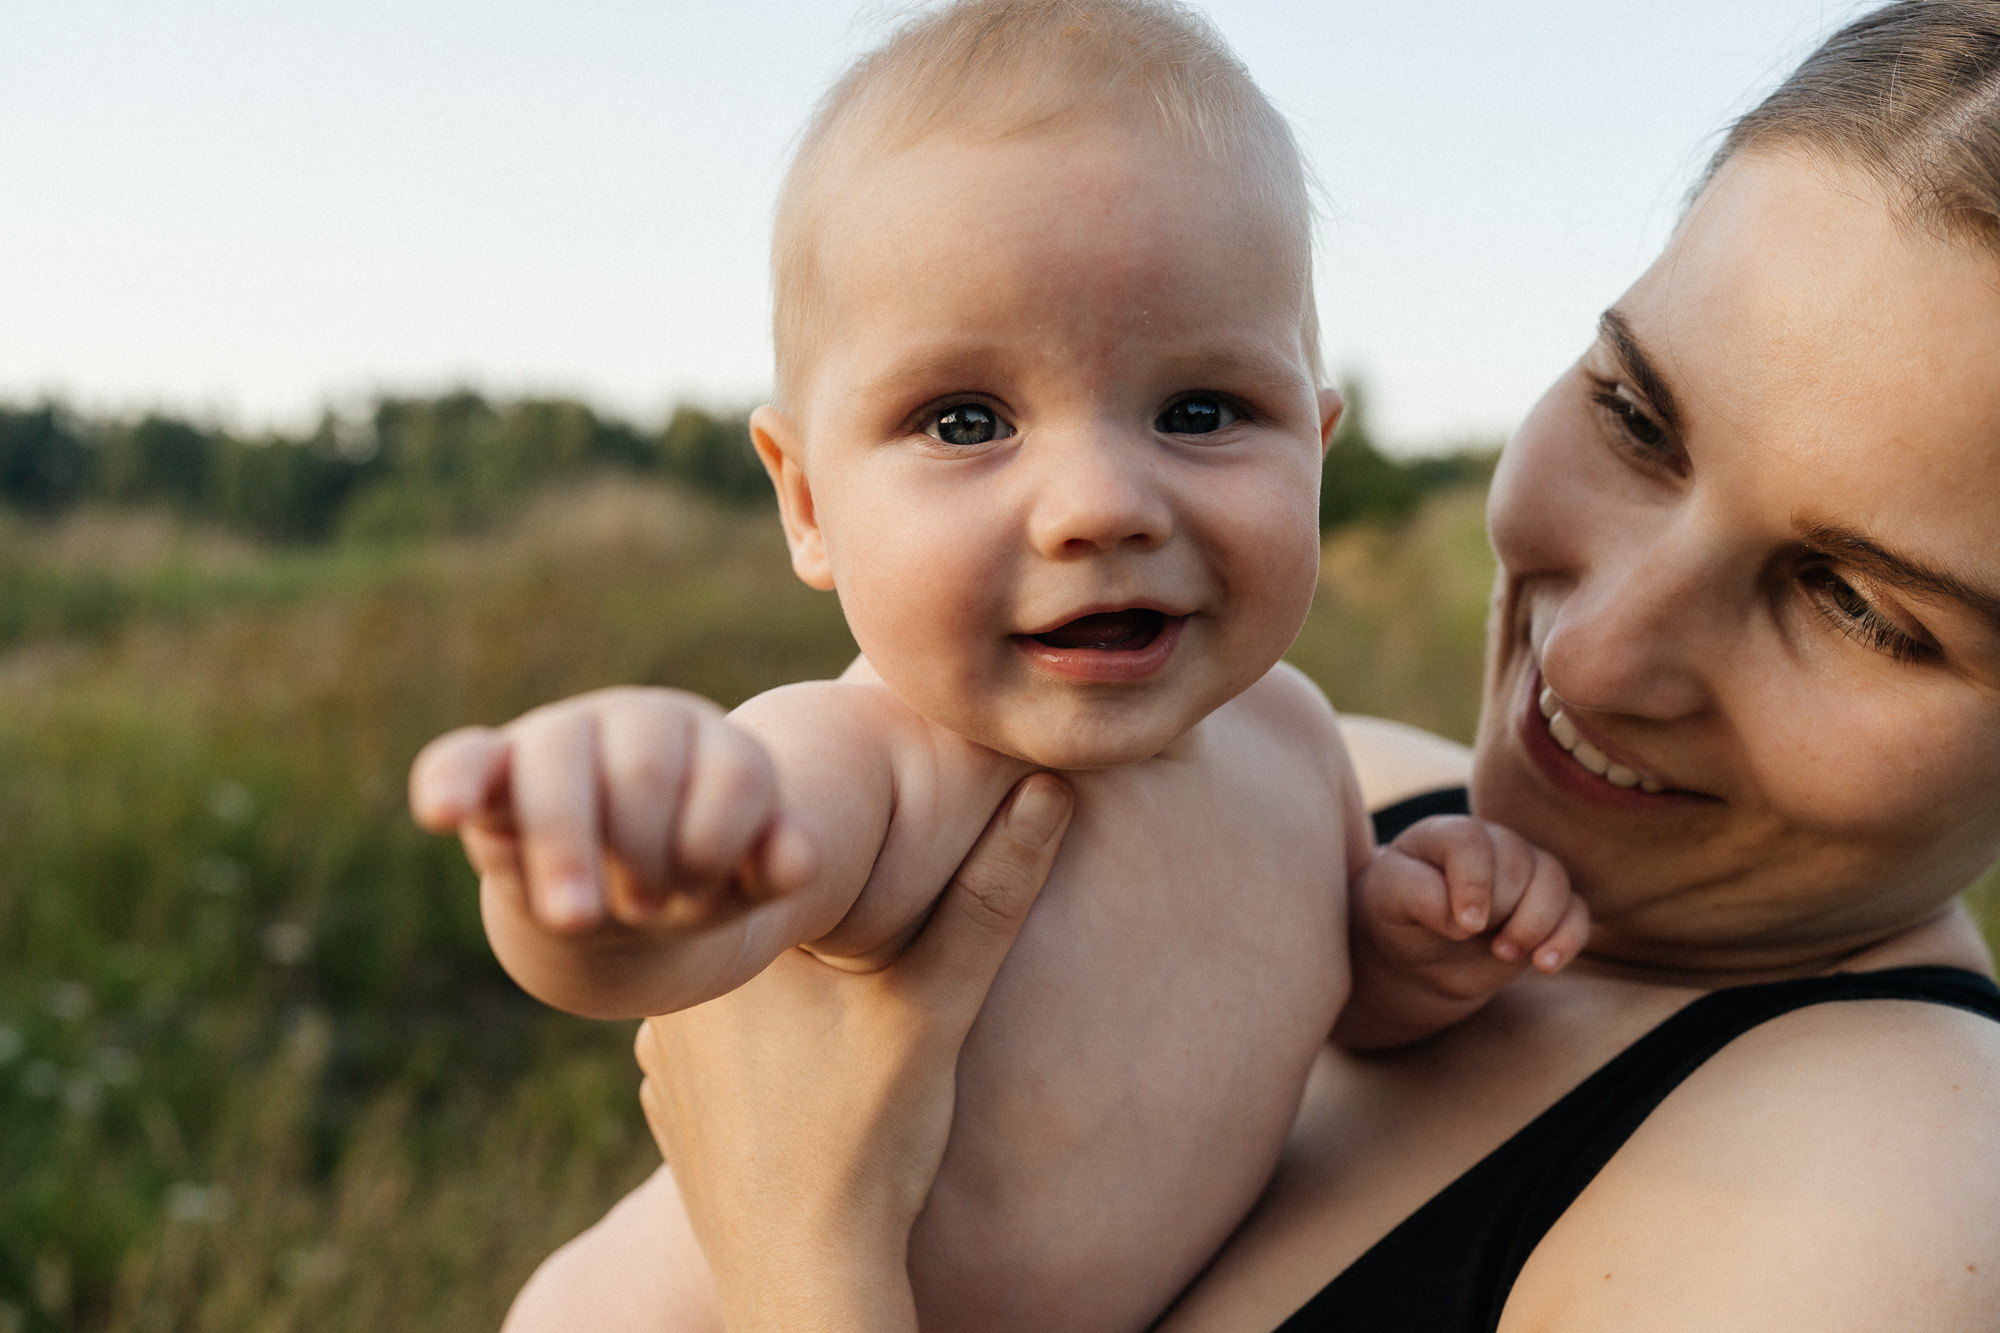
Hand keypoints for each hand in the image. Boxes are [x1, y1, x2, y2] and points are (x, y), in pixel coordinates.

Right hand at [409, 686, 818, 937]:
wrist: (617, 894)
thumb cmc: (692, 879)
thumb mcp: (740, 881)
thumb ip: (773, 866)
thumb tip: (799, 858)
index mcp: (716, 745)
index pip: (734, 776)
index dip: (719, 844)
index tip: (703, 896)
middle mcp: (639, 723)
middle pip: (643, 769)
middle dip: (644, 850)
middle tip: (647, 915)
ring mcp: (559, 739)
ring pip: (557, 763)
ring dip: (568, 844)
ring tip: (579, 919)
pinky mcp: (492, 771)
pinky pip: (462, 760)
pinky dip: (451, 781)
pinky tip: (441, 812)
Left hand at [636, 773, 1074, 1332]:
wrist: (801, 1277)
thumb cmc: (867, 1139)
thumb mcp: (935, 1007)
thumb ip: (986, 895)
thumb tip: (1046, 789)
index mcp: (732, 944)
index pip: (782, 864)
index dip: (840, 870)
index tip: (877, 888)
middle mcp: (673, 988)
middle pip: (762, 926)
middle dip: (815, 932)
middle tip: (866, 963)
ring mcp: (660, 1050)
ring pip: (736, 985)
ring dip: (780, 989)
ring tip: (835, 1017)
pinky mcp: (666, 1105)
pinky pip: (713, 1043)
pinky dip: (754, 1048)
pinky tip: (797, 1074)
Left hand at [1337, 814, 1587, 1048]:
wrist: (1422, 951)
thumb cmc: (1400, 915)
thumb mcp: (1388, 901)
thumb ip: (1418, 896)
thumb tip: (1467, 919)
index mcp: (1447, 834)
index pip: (1471, 842)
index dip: (1473, 884)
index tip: (1465, 925)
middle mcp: (1493, 843)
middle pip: (1517, 861)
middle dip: (1503, 908)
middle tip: (1478, 938)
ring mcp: (1525, 871)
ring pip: (1554, 880)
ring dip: (1536, 923)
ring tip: (1504, 953)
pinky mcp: (1549, 906)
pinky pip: (1577, 912)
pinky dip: (1568, 939)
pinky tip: (1545, 965)